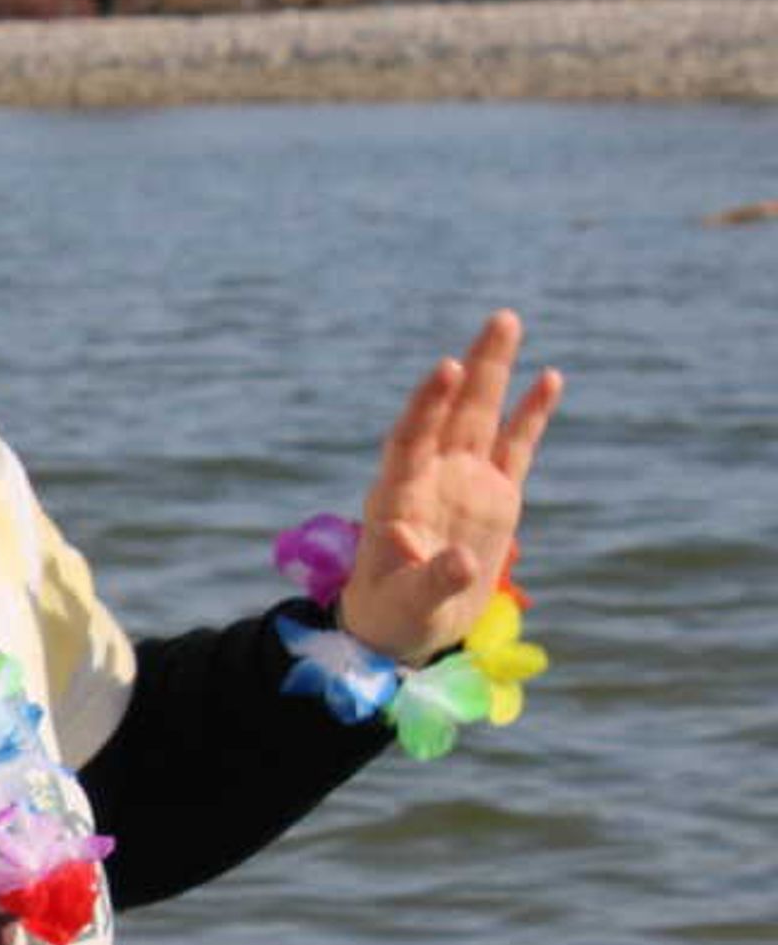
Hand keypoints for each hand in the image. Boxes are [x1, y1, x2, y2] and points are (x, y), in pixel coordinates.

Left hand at [336, 310, 562, 662]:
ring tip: (508, 323)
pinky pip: (515, 446)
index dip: (428, 404)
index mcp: (397, 496)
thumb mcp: (407, 604)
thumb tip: (460, 561)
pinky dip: (531, 414)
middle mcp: (430, 477)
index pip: (411, 438)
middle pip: (453, 413)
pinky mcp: (495, 496)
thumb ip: (431, 581)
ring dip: (495, 373)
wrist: (406, 625)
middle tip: (500, 319)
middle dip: (475, 367)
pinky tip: (549, 377)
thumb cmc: (394, 615)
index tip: (447, 369)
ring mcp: (464, 481)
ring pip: (482, 418)